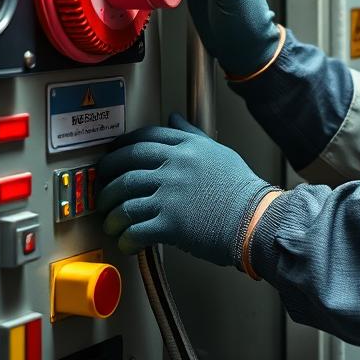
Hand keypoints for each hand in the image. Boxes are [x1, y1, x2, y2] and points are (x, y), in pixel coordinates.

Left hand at [96, 112, 273, 262]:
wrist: (256, 219)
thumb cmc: (242, 190)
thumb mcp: (218, 152)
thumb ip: (192, 135)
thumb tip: (174, 117)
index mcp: (188, 147)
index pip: (144, 138)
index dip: (121, 147)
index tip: (113, 156)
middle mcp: (176, 166)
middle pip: (126, 165)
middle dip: (107, 178)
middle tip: (102, 189)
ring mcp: (171, 194)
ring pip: (124, 199)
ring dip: (112, 214)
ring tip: (111, 222)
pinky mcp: (170, 223)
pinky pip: (135, 229)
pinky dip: (126, 238)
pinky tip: (127, 242)